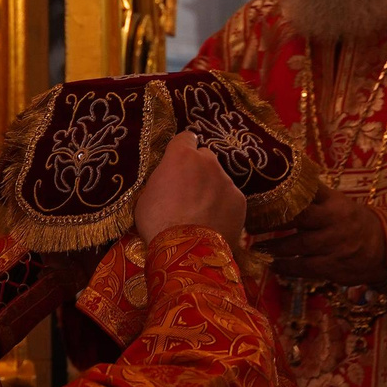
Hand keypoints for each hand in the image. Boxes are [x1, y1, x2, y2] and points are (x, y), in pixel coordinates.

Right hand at [135, 132, 246, 249]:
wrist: (186, 249)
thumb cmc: (158, 222)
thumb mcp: (147, 195)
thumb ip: (162, 180)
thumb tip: (167, 182)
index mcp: (181, 156)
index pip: (186, 138)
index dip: (182, 149)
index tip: (179, 161)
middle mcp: (208, 162)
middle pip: (205, 157)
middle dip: (199, 169)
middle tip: (189, 191)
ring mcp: (226, 180)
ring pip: (219, 179)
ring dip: (211, 190)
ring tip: (201, 213)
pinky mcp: (239, 200)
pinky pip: (230, 198)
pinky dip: (223, 207)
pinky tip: (213, 223)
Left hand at [261, 185, 386, 287]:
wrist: (384, 247)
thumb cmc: (351, 220)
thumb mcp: (337, 202)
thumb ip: (312, 194)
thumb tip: (281, 176)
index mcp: (333, 203)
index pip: (305, 195)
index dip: (281, 197)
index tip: (259, 198)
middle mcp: (334, 222)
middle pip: (299, 219)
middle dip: (273, 223)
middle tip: (251, 226)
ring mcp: (334, 246)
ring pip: (299, 246)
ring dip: (275, 247)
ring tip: (257, 247)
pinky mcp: (333, 267)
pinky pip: (305, 268)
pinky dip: (287, 267)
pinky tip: (273, 265)